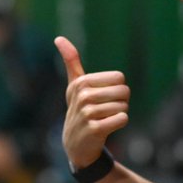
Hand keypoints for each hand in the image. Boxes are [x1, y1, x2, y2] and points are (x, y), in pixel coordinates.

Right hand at [54, 36, 129, 168]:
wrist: (75, 144)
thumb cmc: (80, 110)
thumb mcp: (74, 85)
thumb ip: (71, 61)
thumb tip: (58, 38)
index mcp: (81, 83)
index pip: (119, 78)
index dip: (117, 89)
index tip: (104, 97)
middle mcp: (82, 96)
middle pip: (124, 91)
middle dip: (120, 102)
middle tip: (105, 111)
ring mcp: (87, 113)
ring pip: (124, 106)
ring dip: (119, 114)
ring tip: (104, 120)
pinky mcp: (95, 129)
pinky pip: (122, 119)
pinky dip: (120, 123)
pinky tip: (107, 128)